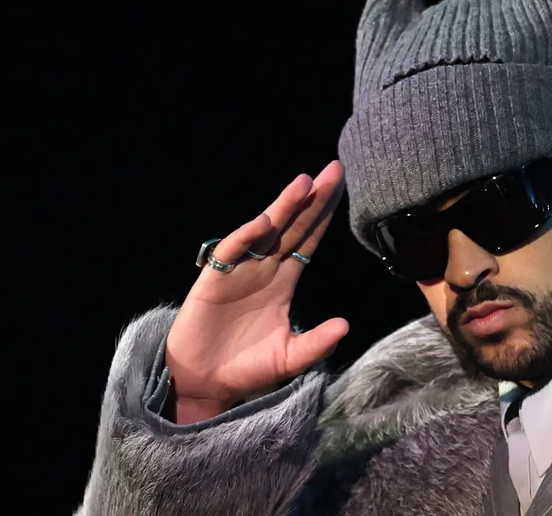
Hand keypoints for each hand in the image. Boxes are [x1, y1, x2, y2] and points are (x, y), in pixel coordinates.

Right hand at [165, 161, 349, 422]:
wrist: (206, 383)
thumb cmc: (248, 367)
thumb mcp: (290, 358)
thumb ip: (317, 343)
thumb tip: (345, 325)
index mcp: (285, 281)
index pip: (310, 239)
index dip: (324, 215)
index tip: (342, 188)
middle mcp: (265, 268)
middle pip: (294, 226)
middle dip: (313, 198)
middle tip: (334, 169)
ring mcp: (239, 270)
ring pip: (266, 231)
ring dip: (284, 206)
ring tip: (304, 183)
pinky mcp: (215, 278)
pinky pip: (232, 250)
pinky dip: (247, 235)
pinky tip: (265, 222)